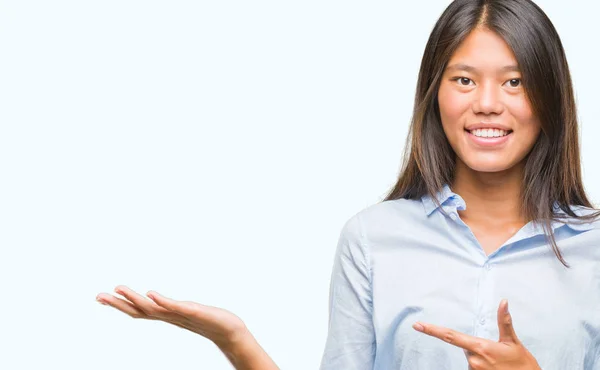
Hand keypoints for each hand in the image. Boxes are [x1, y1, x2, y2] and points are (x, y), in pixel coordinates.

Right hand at [96, 285, 249, 349]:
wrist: (230, 331)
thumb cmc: (210, 321)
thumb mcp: (186, 311)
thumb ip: (171, 307)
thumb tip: (156, 301)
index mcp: (167, 315)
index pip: (138, 310)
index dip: (120, 304)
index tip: (101, 297)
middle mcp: (169, 316)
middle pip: (139, 310)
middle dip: (118, 303)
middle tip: (98, 296)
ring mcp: (180, 314)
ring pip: (153, 308)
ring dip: (135, 298)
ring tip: (119, 288)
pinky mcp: (194, 312)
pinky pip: (175, 306)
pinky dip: (162, 301)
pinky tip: (151, 293)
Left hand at [412, 299, 540, 369]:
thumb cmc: (522, 364)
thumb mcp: (513, 341)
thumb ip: (505, 321)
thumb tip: (504, 301)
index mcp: (480, 347)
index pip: (450, 336)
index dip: (432, 330)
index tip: (417, 325)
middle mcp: (474, 360)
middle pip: (466, 347)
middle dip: (477, 347)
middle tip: (496, 354)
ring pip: (471, 359)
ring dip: (481, 359)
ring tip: (498, 364)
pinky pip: (474, 369)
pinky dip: (482, 367)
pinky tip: (495, 369)